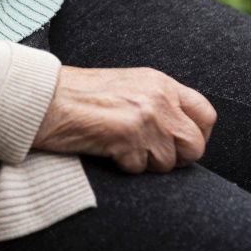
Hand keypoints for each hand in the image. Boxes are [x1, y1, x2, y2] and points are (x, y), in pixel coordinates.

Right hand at [32, 65, 216, 173]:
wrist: (45, 97)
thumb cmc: (78, 94)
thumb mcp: (127, 86)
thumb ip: (156, 101)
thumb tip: (179, 130)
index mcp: (161, 82)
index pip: (206, 113)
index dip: (199, 136)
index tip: (183, 145)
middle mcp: (159, 97)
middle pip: (195, 144)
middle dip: (177, 158)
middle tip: (151, 156)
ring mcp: (146, 117)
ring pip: (169, 162)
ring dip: (146, 163)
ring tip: (120, 148)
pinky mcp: (128, 137)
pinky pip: (140, 168)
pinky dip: (123, 166)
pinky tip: (106, 150)